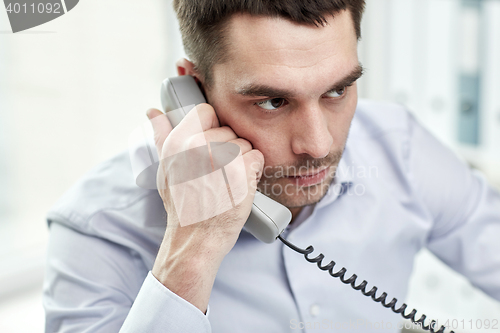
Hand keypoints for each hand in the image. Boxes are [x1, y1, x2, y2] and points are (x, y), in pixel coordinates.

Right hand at [146, 104, 263, 312]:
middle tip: (217, 174)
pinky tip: (240, 184)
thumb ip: (161, 136)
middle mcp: (197, 146)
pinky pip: (257, 157)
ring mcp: (220, 158)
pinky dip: (254, 171)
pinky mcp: (240, 172)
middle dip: (229, 150)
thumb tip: (153, 111)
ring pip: (245, 143)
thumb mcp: (165, 169)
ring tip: (227, 181)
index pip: (206, 111)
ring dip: (242, 161)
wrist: (195, 239)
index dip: (213, 127)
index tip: (212, 145)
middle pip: (229, 130)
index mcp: (177, 142)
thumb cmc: (181, 205)